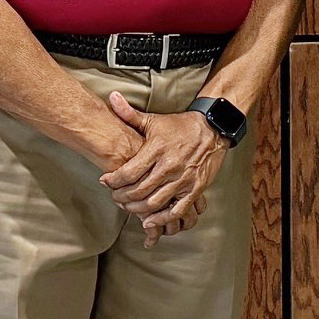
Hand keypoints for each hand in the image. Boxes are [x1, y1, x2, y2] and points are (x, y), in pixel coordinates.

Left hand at [103, 94, 227, 245]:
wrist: (213, 129)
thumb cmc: (180, 126)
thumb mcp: (154, 120)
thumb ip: (130, 113)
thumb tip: (112, 97)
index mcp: (156, 149)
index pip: (128, 172)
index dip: (113, 181)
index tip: (105, 181)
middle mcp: (169, 166)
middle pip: (138, 191)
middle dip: (121, 197)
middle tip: (115, 196)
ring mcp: (183, 179)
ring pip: (154, 202)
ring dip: (137, 209)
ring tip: (128, 207)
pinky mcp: (195, 188)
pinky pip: (176, 210)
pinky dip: (161, 219)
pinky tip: (150, 221)